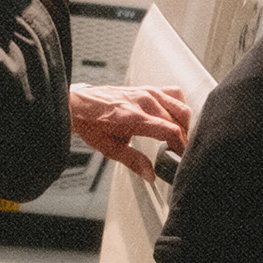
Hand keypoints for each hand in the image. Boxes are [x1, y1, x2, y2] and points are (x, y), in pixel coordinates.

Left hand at [70, 83, 189, 177]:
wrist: (78, 104)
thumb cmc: (91, 125)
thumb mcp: (109, 148)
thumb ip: (133, 161)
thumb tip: (150, 174)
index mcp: (134, 117)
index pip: (170, 130)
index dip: (181, 145)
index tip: (181, 155)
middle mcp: (144, 101)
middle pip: (178, 119)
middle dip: (183, 137)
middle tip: (178, 150)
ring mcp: (146, 91)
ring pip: (180, 105)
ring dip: (184, 121)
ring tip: (177, 135)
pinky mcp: (146, 87)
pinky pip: (173, 93)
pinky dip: (178, 105)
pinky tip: (173, 117)